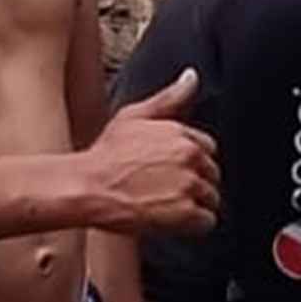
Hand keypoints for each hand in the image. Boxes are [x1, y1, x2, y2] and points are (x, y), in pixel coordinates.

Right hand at [83, 71, 219, 236]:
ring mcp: (190, 185)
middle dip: (196, 184)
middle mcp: (190, 157)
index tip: (175, 171)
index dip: (192, 162)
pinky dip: (193, 225)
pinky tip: (172, 220)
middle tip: (168, 191)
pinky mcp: (185, 212)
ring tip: (167, 206)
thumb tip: (192, 77)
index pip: (208, 149)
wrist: (87, 186)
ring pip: (212, 199)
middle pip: (212, 175)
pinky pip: (207, 222)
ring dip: (195, 205)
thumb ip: (169, 98)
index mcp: (181, 134)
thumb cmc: (105, 155)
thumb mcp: (134, 116)